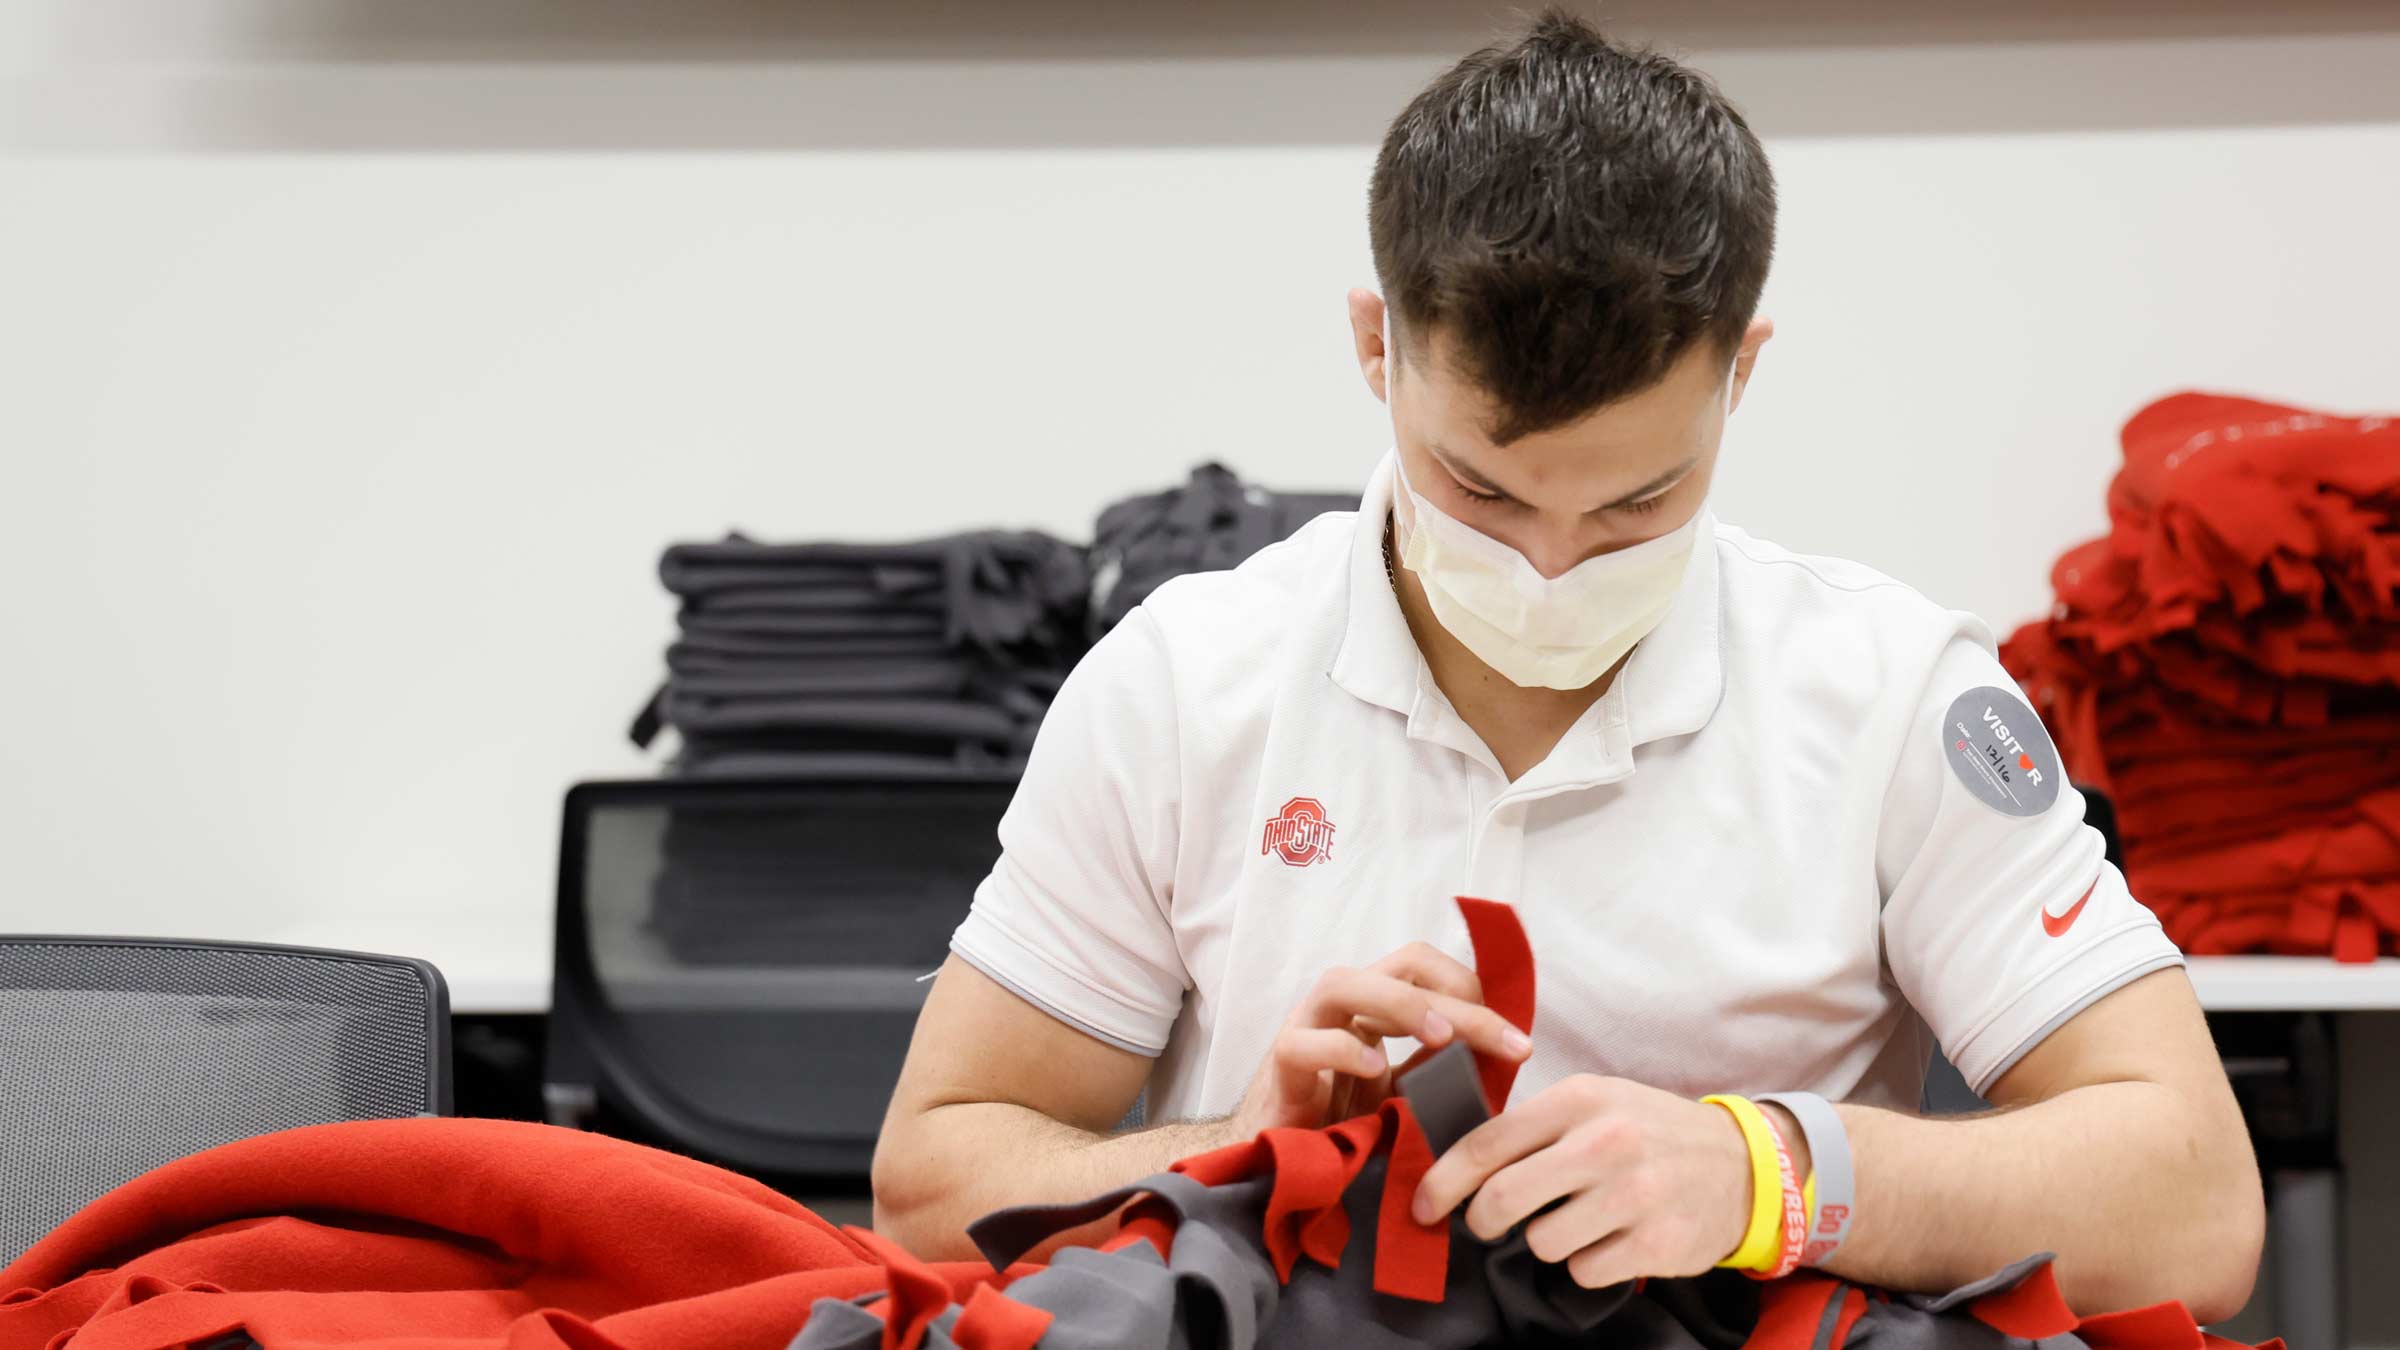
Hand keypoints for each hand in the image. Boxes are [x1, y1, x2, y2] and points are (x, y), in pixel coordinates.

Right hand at [1230, 942, 1533, 1137]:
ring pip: (1343, 984)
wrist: (1279, 1168)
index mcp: (1373, 1009)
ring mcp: (1305, 1030)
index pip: (1423, 966)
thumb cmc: (1342, 1129)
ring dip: (1402, 1004)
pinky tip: (1376, 1070)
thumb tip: (1496, 1061)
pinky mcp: (1280, 1068)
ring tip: (1443, 1038)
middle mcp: (1340, 1007)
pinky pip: (1303, 1045)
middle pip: (1402, 971)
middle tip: (1510, 1043)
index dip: (1471, 989)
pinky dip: (1343, 1051)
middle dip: (1463, 1003)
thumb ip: (1438, 1072)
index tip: (1514, 1040)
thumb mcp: (1404, 1098)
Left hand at [1409, 1075, 1780, 1286]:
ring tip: (1579, 1220)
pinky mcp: (1655, 1242)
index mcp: (1579, 1099)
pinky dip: (1587, 1264)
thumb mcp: (1597, 1102)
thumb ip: (1535, 1126)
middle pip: (1502, 1201)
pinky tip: (1612, 1240)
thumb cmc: (1651, 1132)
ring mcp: (1633, 1194)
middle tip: (1488, 1224)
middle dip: (1482, 1220)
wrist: (1744, 1165)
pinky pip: (1583, 1271)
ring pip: (1541, 1241)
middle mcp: (1604, 1142)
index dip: (1444, 1181)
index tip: (1423, 1206)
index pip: (1487, 1144)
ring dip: (1547, 1239)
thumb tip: (1460, 1164)